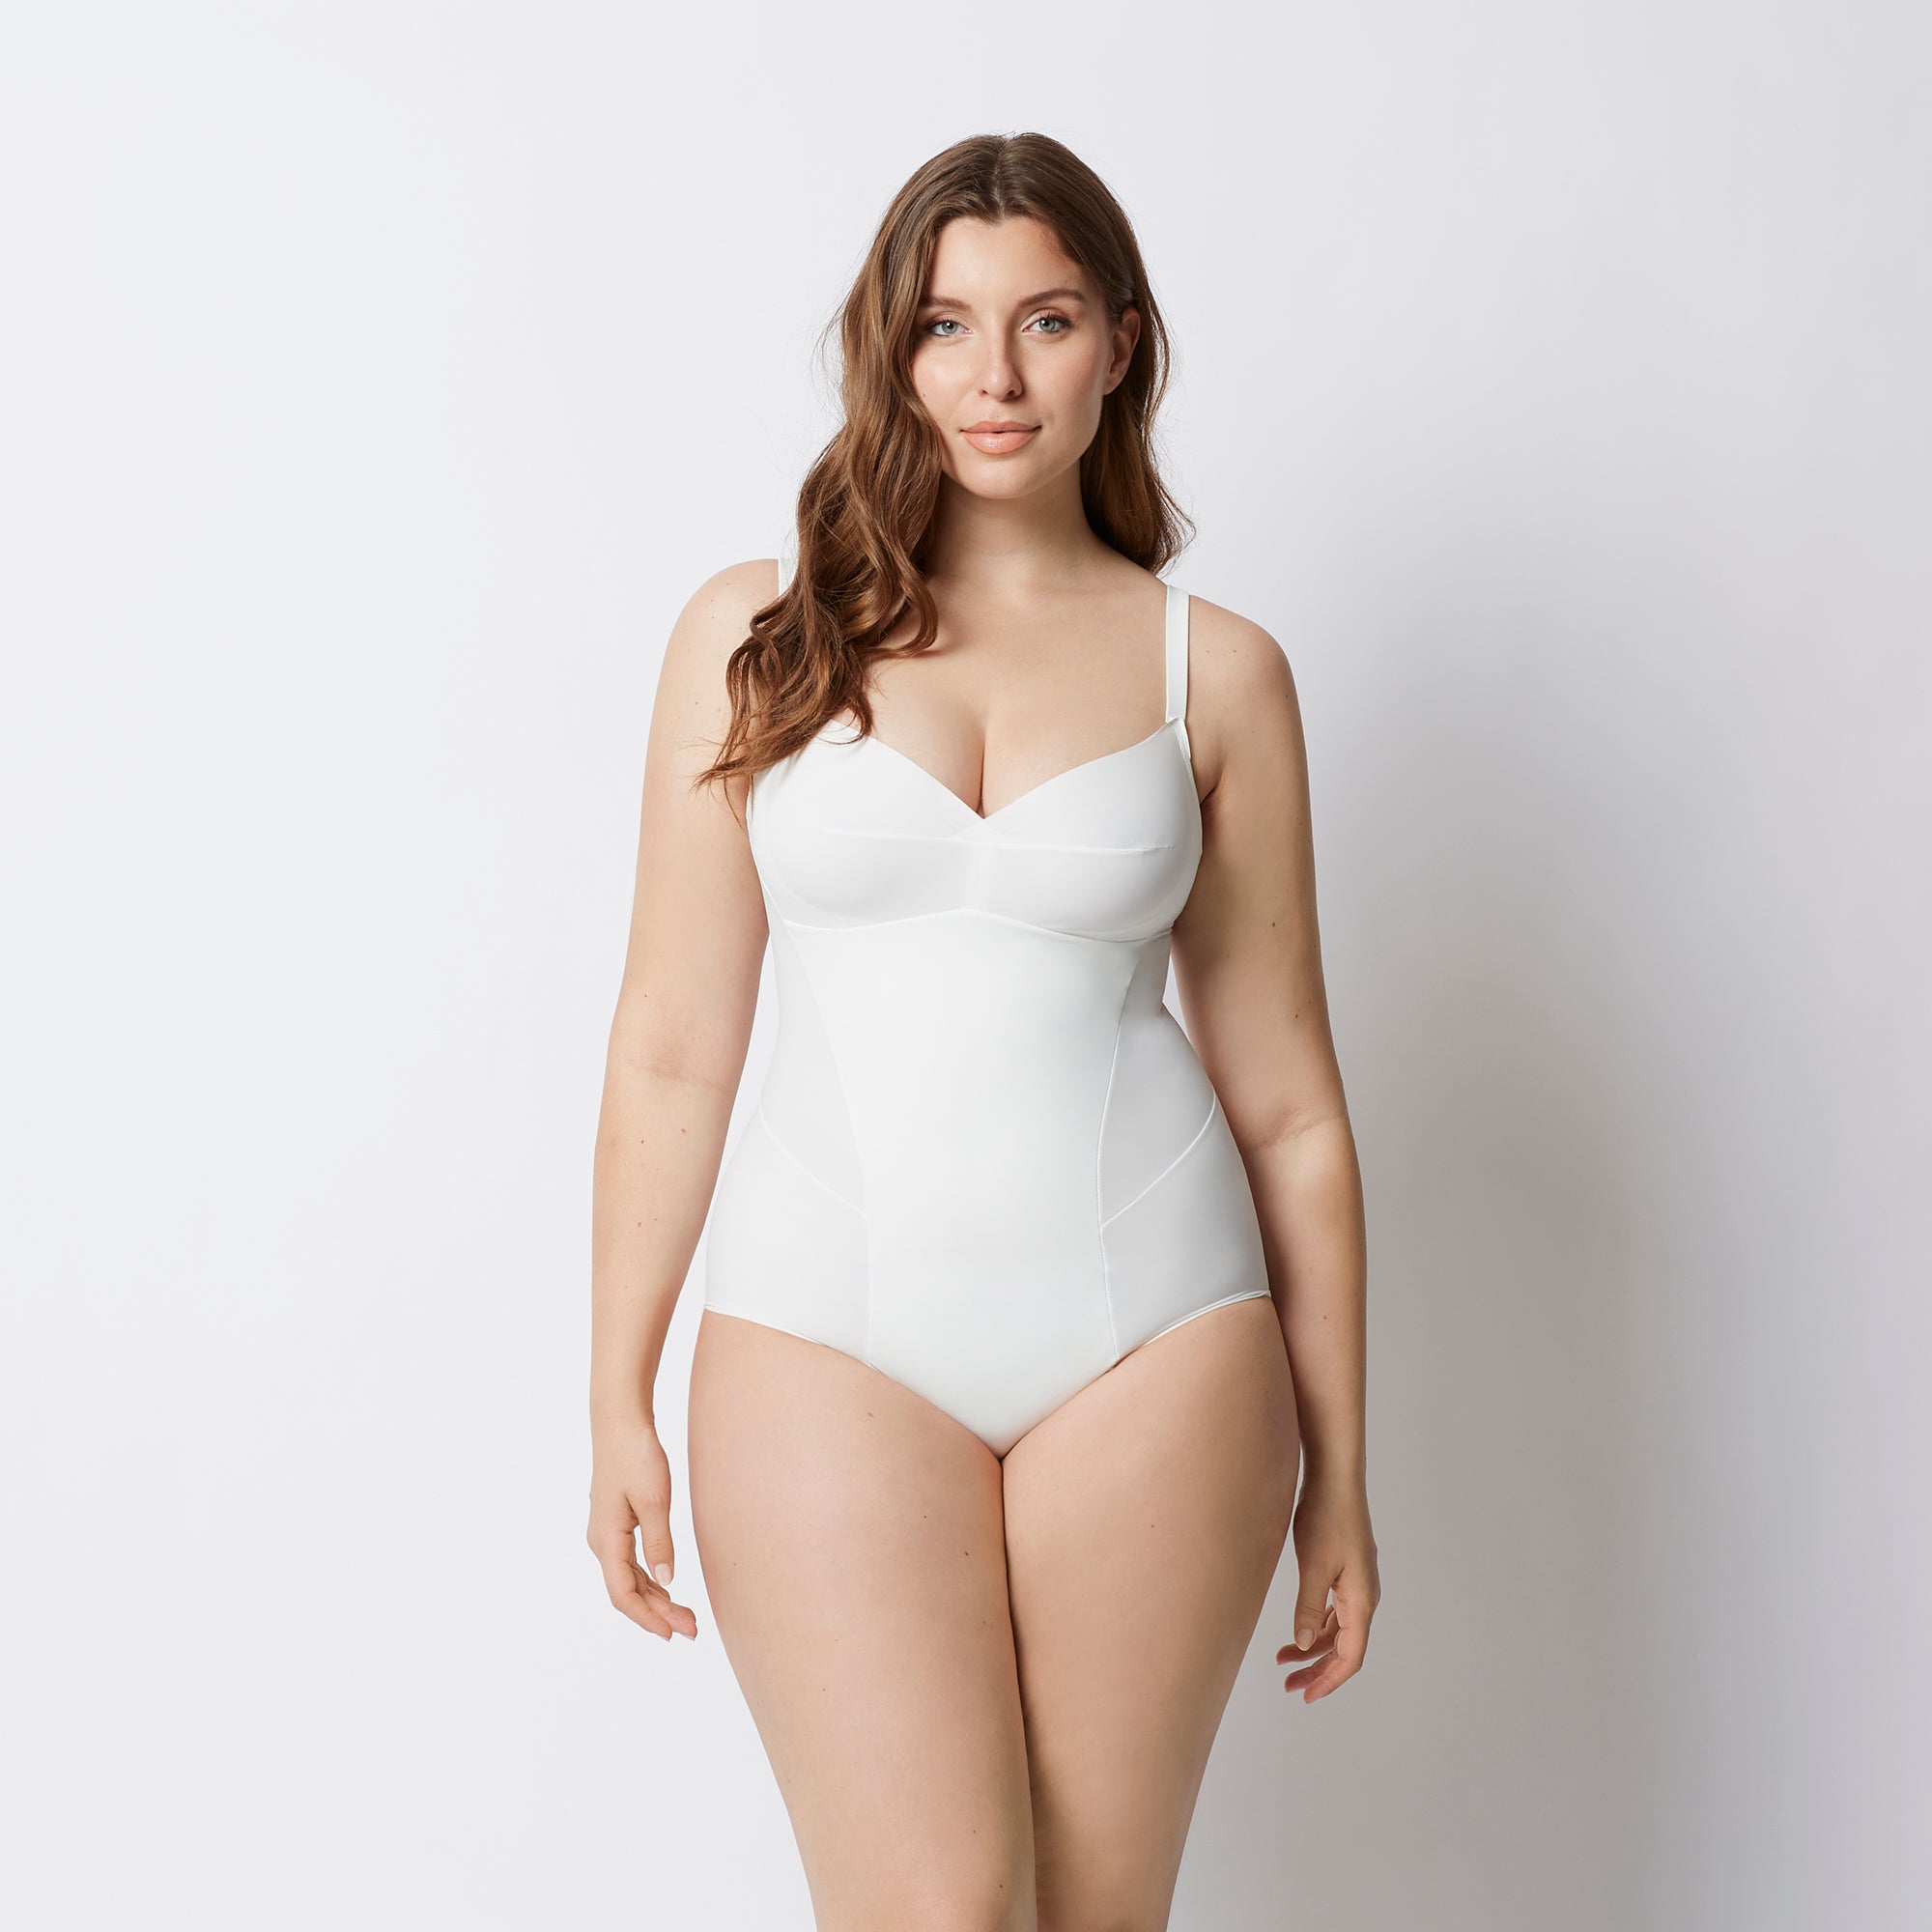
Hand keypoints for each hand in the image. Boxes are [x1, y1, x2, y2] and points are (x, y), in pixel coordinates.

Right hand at [587, 1419, 699, 1641]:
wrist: (620, 1422)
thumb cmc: (636, 1456)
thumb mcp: (654, 1500)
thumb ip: (659, 1543)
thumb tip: (666, 1582)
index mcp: (607, 1540)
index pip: (623, 1595)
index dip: (647, 1618)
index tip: (673, 1634)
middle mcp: (602, 1542)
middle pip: (627, 1591)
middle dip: (658, 1614)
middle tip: (692, 1630)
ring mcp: (607, 1533)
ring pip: (630, 1579)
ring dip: (656, 1600)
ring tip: (686, 1616)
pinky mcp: (616, 1524)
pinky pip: (631, 1563)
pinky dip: (650, 1580)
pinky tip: (668, 1588)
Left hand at [1277, 1465, 1378, 1701]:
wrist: (1336, 1476)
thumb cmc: (1326, 1517)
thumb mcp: (1313, 1565)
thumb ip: (1308, 1607)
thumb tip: (1303, 1643)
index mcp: (1362, 1600)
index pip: (1351, 1656)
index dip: (1329, 1680)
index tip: (1305, 1696)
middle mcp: (1365, 1595)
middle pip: (1345, 1647)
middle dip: (1317, 1669)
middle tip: (1288, 1685)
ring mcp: (1357, 1582)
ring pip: (1339, 1629)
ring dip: (1313, 1647)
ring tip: (1282, 1657)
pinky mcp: (1346, 1570)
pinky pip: (1335, 1610)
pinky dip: (1317, 1624)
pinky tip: (1299, 1629)